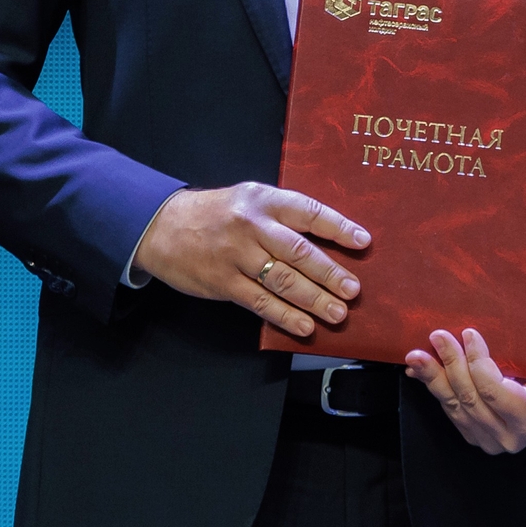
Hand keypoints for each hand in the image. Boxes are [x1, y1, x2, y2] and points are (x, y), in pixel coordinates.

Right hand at [130, 184, 366, 338]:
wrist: (161, 226)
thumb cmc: (216, 213)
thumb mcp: (250, 199)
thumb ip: (282, 216)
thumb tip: (327, 242)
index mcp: (264, 200)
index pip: (308, 212)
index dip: (338, 227)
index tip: (364, 242)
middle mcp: (252, 226)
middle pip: (299, 252)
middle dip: (330, 273)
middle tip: (354, 290)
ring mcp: (237, 256)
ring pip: (283, 281)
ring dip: (314, 300)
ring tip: (338, 313)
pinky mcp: (224, 283)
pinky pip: (260, 302)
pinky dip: (285, 316)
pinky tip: (305, 327)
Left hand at [403, 330, 525, 453]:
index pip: (495, 392)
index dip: (478, 363)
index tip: (470, 333)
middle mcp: (507, 436)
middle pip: (470, 398)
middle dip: (452, 364)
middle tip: (439, 335)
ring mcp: (486, 438)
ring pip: (453, 406)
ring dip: (433, 377)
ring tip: (417, 355)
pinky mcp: (471, 432)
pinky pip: (448, 409)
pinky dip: (433, 387)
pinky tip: (419, 370)